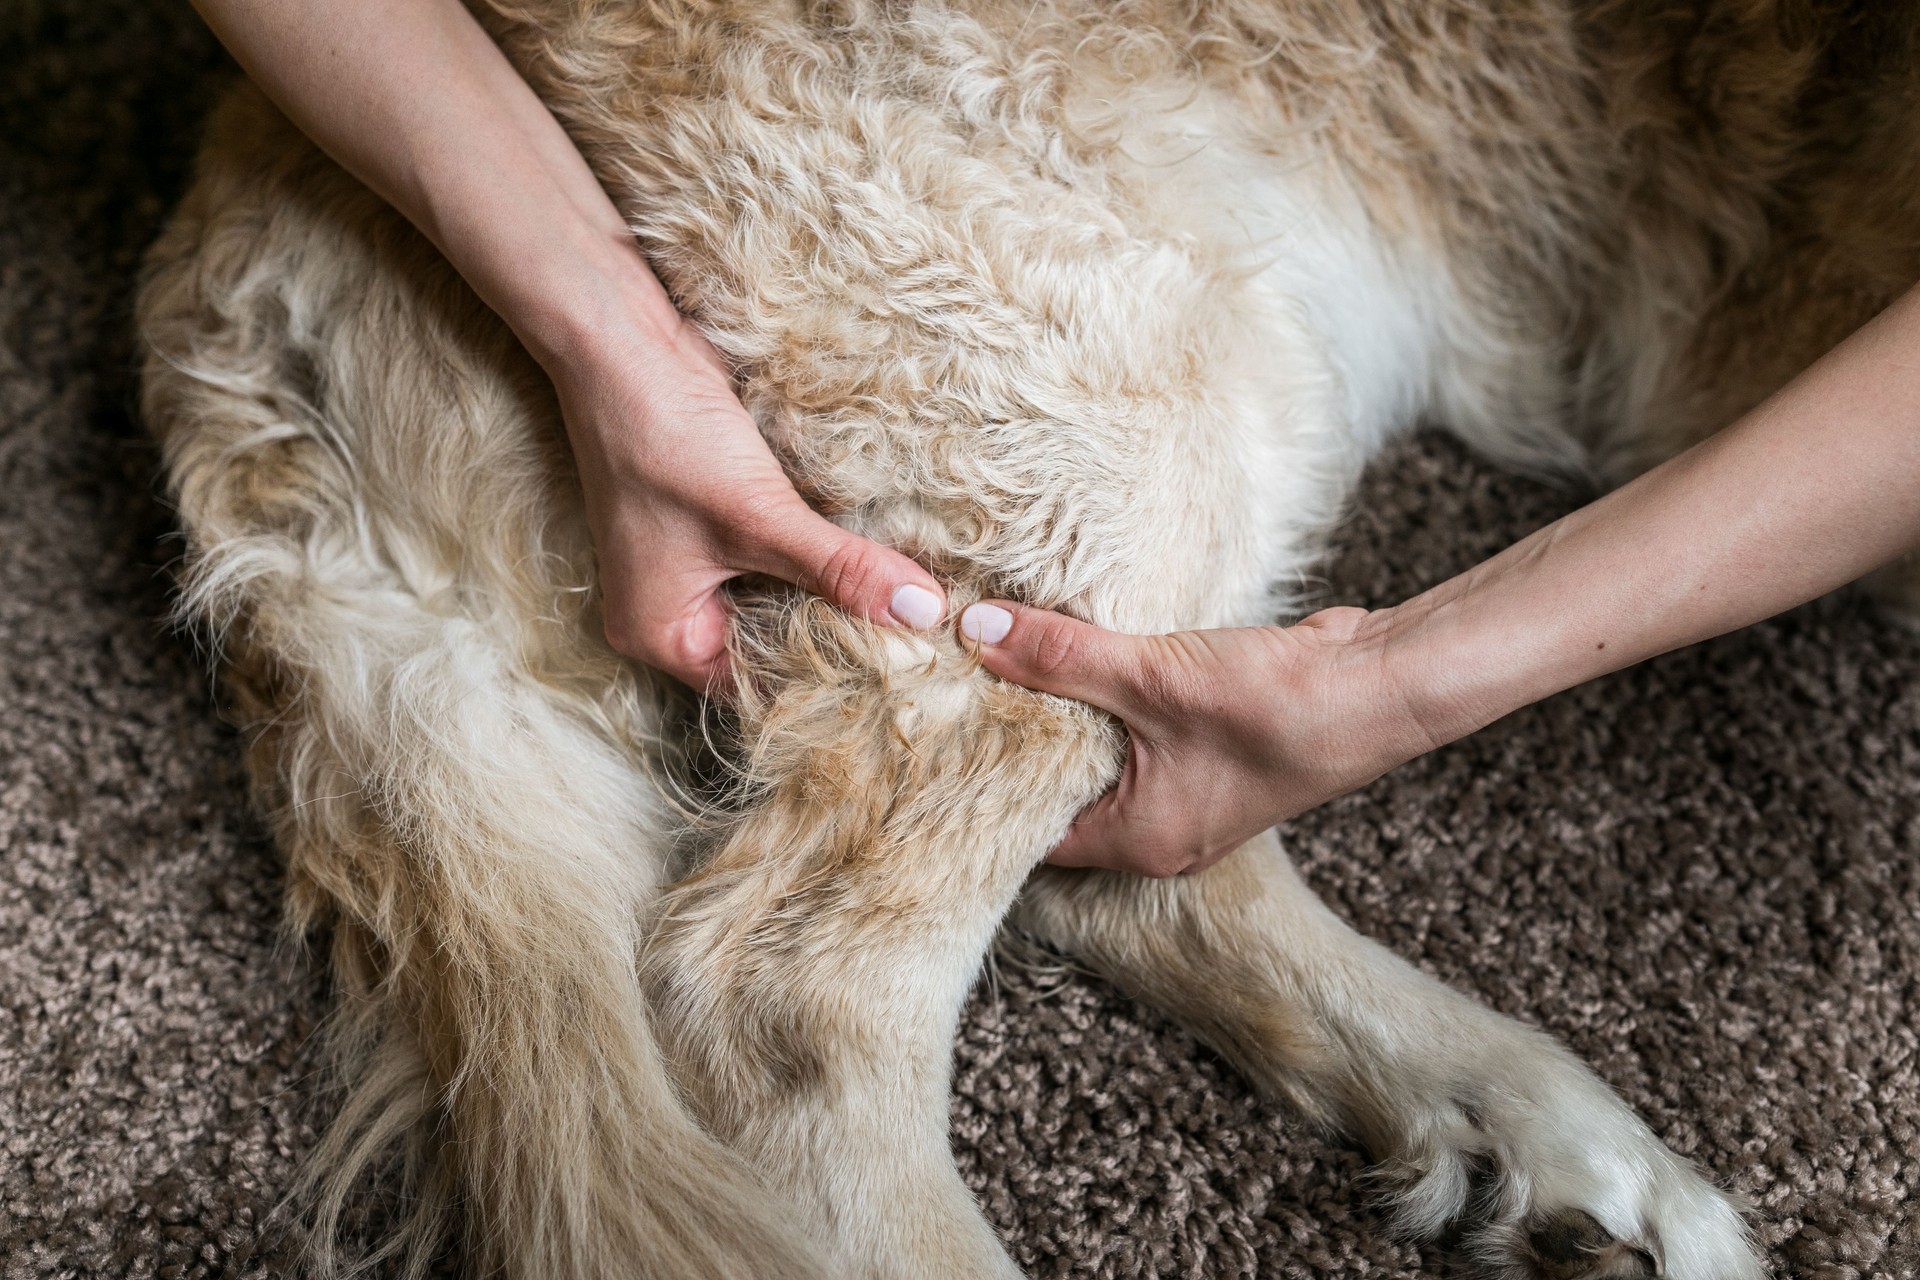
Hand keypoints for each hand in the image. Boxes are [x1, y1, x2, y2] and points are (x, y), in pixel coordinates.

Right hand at [555, 314, 945, 691]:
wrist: (625, 338)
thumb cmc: (664, 435)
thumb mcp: (758, 514)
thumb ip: (840, 568)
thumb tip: (921, 612)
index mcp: (661, 633)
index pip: (757, 688)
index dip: (827, 683)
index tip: (903, 678)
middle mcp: (675, 608)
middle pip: (774, 647)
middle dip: (839, 637)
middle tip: (920, 645)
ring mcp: (697, 562)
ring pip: (785, 598)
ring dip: (836, 592)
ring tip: (910, 607)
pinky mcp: (723, 518)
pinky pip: (782, 555)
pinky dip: (823, 554)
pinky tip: (877, 554)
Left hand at [957, 601, 1427, 875]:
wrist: (1381, 687)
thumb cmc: (1277, 708)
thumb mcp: (1152, 677)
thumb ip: (1061, 656)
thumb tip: (977, 632)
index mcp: (1137, 841)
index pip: (1029, 831)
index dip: (984, 783)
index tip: (939, 735)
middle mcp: (1159, 832)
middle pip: (1060, 794)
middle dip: (1017, 741)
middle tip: (956, 689)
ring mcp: (1189, 795)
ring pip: (1099, 758)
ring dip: (1064, 714)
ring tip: (1001, 664)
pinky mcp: (1208, 753)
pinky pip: (1136, 734)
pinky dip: (1106, 701)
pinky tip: (1076, 655)